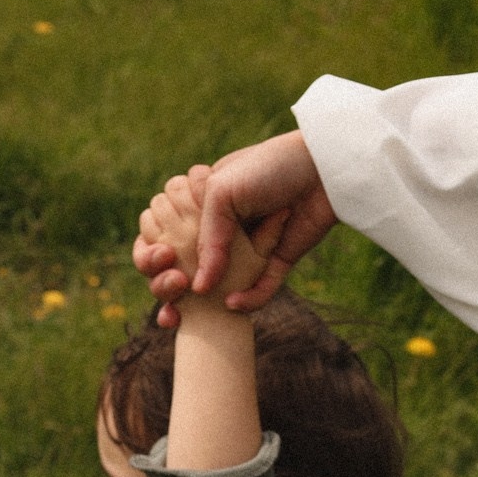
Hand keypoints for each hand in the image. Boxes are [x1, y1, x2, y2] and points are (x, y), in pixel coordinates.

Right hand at [133, 130, 332, 317]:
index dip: (156, 256)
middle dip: (176, 287)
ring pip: (225, 284)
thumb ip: (207, 238)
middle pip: (192, 267)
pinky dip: (248, 299)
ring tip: (197, 309)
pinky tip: (234, 303)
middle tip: (175, 293)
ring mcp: (251, 247)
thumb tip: (198, 288)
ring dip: (208, 302)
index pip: (169, 236)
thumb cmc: (267, 168)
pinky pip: (261, 290)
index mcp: (202, 206)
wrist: (321, 167)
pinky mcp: (278, 262)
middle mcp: (224, 229)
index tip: (158, 267)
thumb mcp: (223, 192)